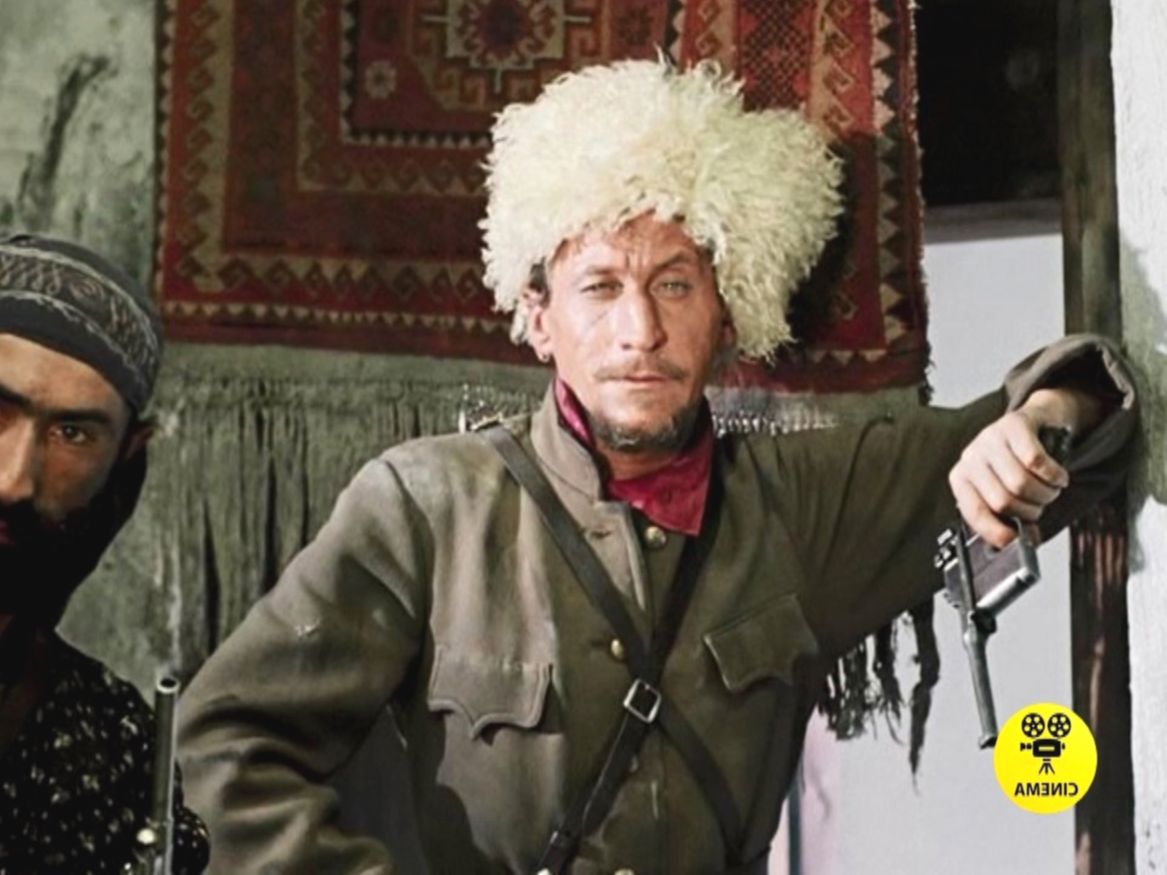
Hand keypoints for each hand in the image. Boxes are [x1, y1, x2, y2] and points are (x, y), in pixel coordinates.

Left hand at [948, 394, 1077, 548]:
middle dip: (1029, 511)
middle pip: (1002, 501)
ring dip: (1045, 494)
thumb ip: (1005, 516)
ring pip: (1020, 483)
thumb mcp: (1003, 489)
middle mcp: (971, 458)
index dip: (997, 532)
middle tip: (1039, 505)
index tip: (1015, 540)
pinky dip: (1054, 476)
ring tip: (1049, 490)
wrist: (1036, 424)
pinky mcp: (1014, 424)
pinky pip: (1035, 461)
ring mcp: (990, 439)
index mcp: (962, 479)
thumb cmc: (1015, 462)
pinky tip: (1058, 476)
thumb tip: (1018, 543)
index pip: (975, 513)